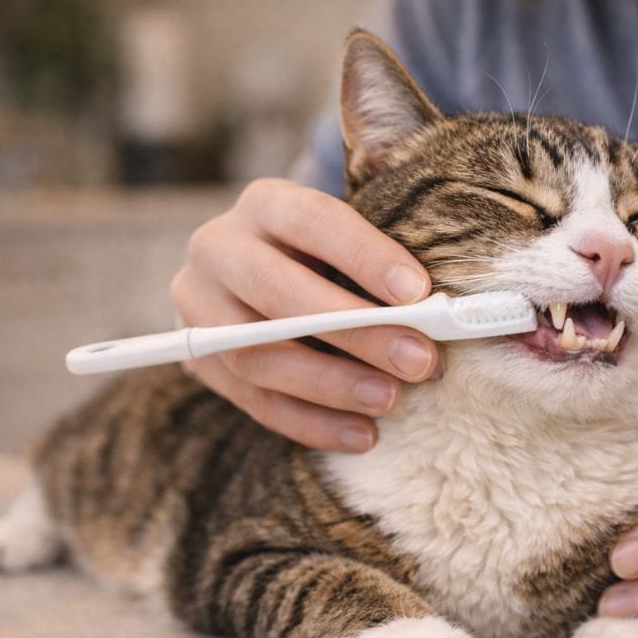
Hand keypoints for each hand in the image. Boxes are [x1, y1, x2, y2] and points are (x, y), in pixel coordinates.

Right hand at [170, 178, 437, 451]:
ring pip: (256, 355)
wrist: (266, 273)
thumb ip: (383, 268)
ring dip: (332, 384)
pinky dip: (311, 423)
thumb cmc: (330, 258)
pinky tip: (362, 434)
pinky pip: (253, 401)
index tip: (418, 292)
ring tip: (390, 399)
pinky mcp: (198, 360)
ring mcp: (198, 306)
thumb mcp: (349, 240)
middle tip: (417, 359)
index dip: (365, 256)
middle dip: (356, 331)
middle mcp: (218, 248)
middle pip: (277, 292)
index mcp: (264, 203)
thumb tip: (438, 316)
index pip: (313, 222)